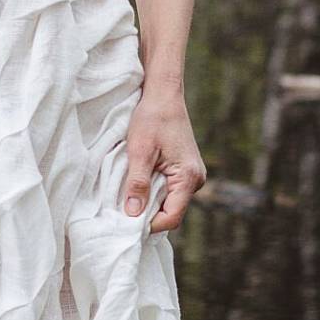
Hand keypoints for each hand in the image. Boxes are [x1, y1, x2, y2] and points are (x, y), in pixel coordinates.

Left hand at [122, 90, 205, 234]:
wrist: (163, 95)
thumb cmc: (152, 118)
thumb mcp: (140, 152)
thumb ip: (137, 184)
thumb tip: (133, 214)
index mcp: (188, 177)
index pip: (172, 217)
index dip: (149, 224)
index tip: (127, 223)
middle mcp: (196, 180)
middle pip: (171, 211)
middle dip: (148, 214)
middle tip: (123, 211)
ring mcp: (192, 176)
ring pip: (170, 202)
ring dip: (150, 202)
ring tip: (130, 196)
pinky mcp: (185, 171)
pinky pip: (170, 190)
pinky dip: (154, 191)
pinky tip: (139, 185)